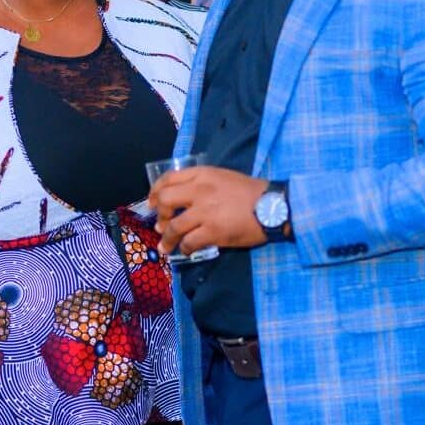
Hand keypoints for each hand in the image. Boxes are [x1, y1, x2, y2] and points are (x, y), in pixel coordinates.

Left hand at [149, 167, 267, 255]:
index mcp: (202, 174)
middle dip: (158, 215)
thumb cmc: (251, 192)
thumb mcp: (224, 177)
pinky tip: (186, 250)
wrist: (273, 206)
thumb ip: (203, 182)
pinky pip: (189, 242)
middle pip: (165, 201)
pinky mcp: (213, 232)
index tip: (152, 202)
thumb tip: (184, 197)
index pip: (169, 178)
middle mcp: (199, 191)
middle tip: (160, 224)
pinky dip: (184, 248)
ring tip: (165, 246)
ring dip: (166, 239)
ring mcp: (205, 212)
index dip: (155, 191)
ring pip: (173, 226)